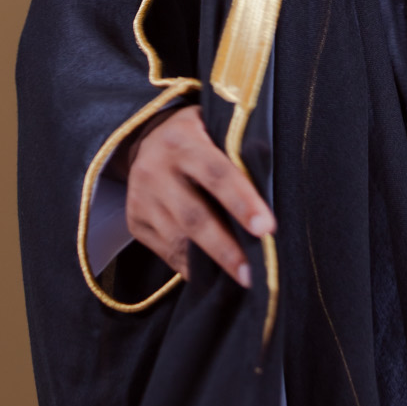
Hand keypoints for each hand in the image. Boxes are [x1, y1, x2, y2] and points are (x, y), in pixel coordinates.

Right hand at [124, 106, 274, 287]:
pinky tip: (214, 275)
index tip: (266, 228)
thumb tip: (272, 194)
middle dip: (226, 248)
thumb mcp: (216, 127)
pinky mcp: (135, 220)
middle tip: (253, 273)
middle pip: (194, 216)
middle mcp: (155, 169)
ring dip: (211, 263)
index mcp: (182, 140)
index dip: (242, 202)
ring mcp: (141, 197)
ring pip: (178, 239)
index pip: (216, 174)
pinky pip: (166, 251)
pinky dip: (192, 266)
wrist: (148, 138)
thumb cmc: (201, 135)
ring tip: (241, 278)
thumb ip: (238, 151)